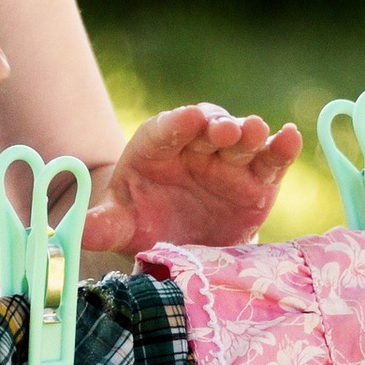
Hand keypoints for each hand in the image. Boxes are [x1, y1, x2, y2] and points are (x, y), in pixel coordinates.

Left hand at [84, 102, 301, 257]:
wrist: (181, 244)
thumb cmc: (146, 224)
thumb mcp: (121, 225)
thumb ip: (103, 224)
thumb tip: (73, 230)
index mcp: (157, 148)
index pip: (166, 130)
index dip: (177, 125)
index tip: (188, 120)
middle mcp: (196, 148)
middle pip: (208, 128)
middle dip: (217, 126)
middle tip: (225, 129)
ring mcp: (229, 162)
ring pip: (242, 140)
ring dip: (250, 133)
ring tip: (256, 130)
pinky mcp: (258, 181)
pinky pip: (271, 160)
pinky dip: (283, 148)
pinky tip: (290, 137)